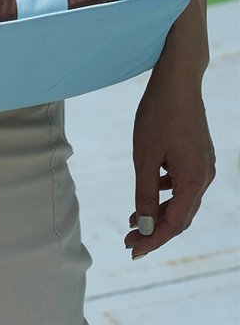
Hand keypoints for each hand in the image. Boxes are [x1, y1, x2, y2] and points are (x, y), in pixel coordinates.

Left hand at [125, 56, 214, 259]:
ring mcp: (202, 166)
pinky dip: (164, 192)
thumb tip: (145, 225)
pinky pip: (182, 183)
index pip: (174, 224)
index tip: (132, 251)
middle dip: (154, 230)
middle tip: (129, 241)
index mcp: (193, 181)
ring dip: (158, 212)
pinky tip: (148, 190)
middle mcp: (204, 177)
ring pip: (181, 200)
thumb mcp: (145, 156)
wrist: (177, 82)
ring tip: (132, 220)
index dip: (153, 240)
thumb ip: (145, 192)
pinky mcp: (197, 155)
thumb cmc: (158, 116)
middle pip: (180, 216)